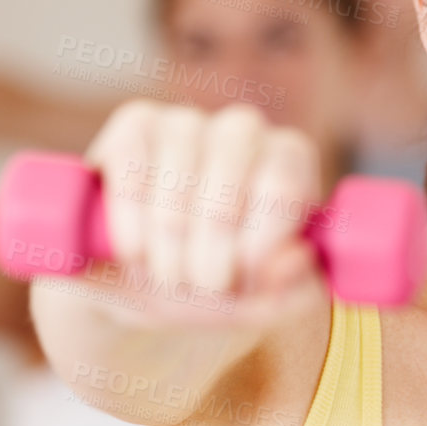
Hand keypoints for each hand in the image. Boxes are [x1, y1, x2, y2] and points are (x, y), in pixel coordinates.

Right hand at [56, 100, 329, 330]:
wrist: (140, 286)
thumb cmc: (213, 288)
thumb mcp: (259, 304)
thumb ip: (293, 289)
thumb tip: (296, 258)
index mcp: (289, 161)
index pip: (282, 184)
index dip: (259, 240)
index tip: (241, 279)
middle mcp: (243, 131)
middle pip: (229, 177)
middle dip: (211, 248)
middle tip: (203, 287)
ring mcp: (187, 122)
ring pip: (177, 174)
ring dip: (168, 242)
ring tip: (168, 277)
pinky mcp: (136, 123)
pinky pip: (132, 164)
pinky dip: (130, 218)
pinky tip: (135, 250)